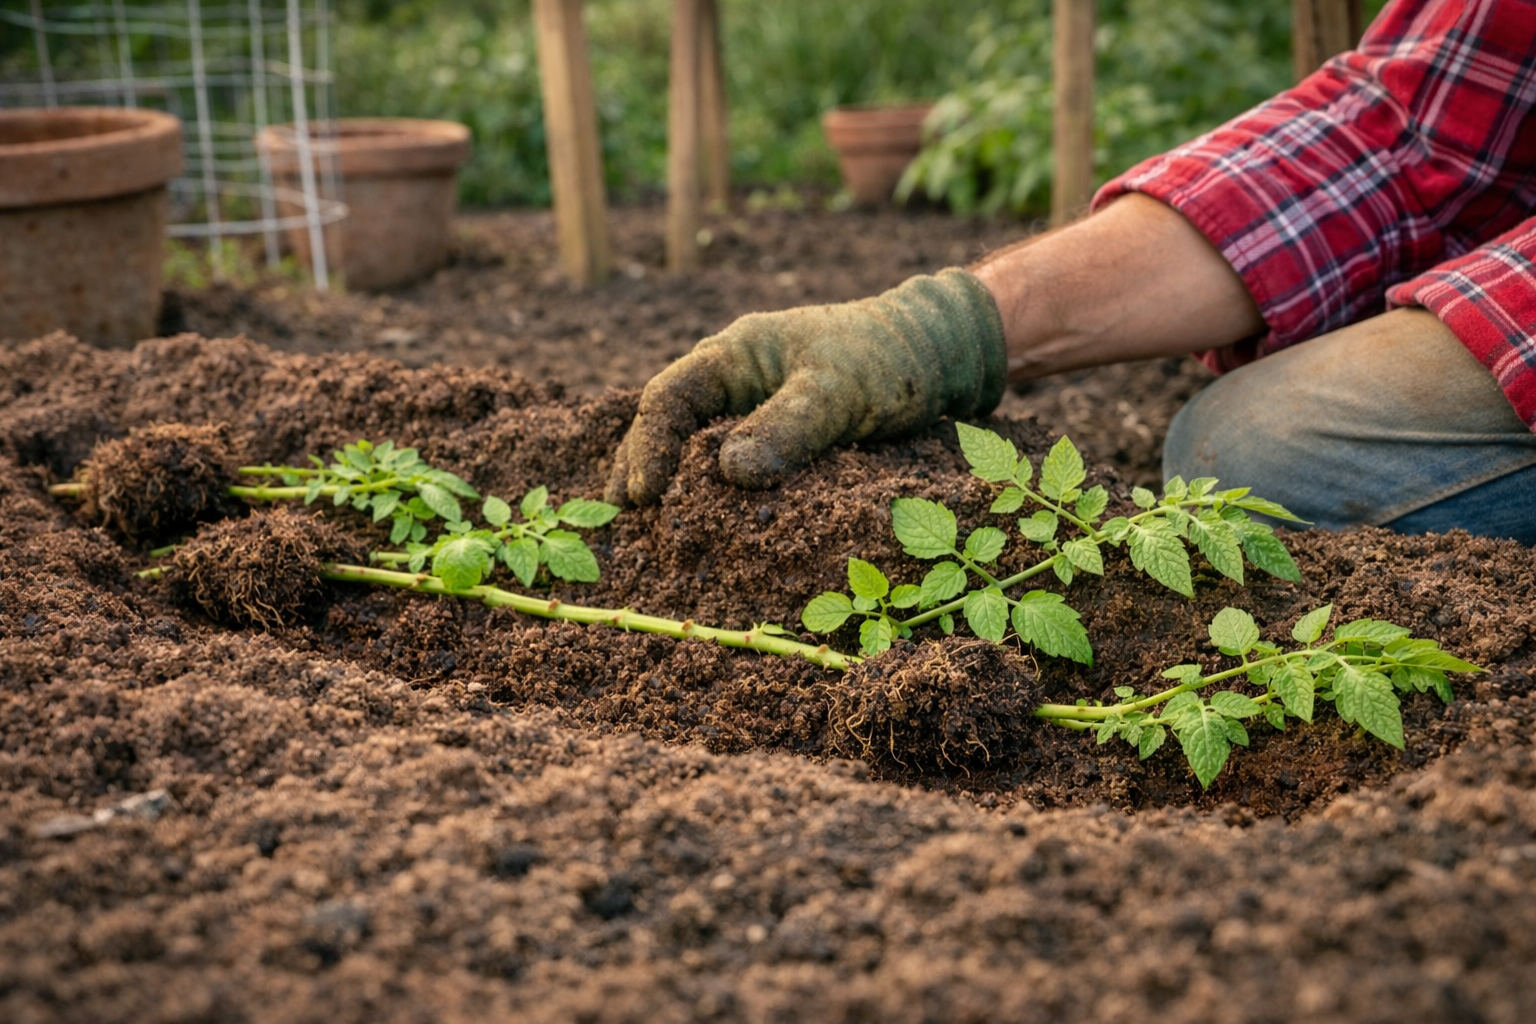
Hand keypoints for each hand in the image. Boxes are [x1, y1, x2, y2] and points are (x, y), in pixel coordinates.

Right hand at [605, 268, 1007, 504]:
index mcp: (733, 355)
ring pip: (692, 449)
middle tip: (618, 524)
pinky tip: (704, 533)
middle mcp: (733, 383)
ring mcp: (752, 412)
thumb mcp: (839, 389)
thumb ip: (788, 426)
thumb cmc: (888, 358)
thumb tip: (729, 472)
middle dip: (639, 470)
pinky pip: (729, 468)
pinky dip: (710, 498)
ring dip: (670, 488)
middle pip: (665, 426)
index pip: (668, 399)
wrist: (939, 355)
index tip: (643, 495)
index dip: (647, 447)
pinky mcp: (776, 440)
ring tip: (643, 536)